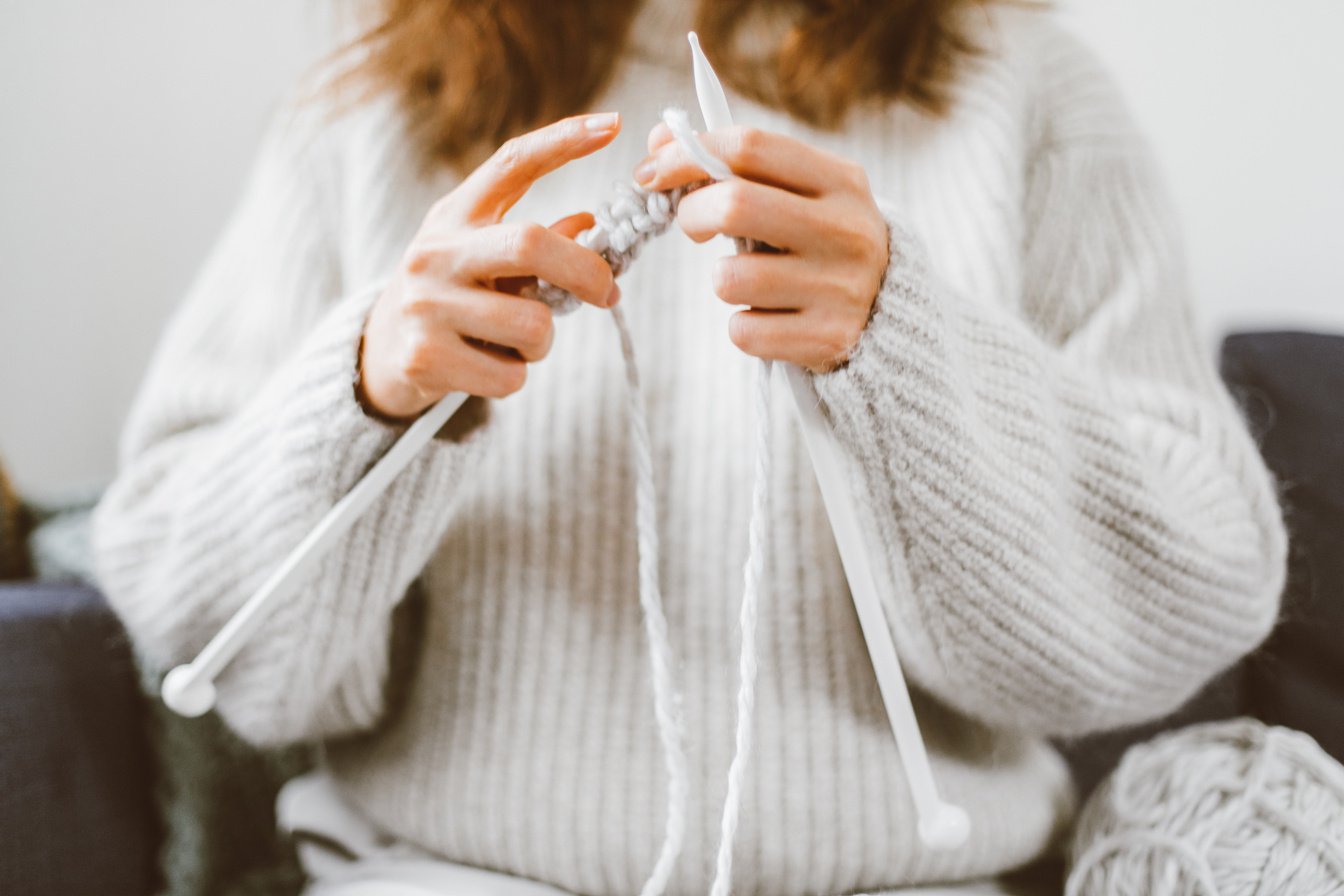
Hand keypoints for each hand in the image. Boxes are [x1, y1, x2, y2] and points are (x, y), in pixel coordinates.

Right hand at [360, 113, 623, 419]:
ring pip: (533, 325)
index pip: (512, 163)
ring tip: (515, 343)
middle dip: (586, 272)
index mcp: (455, 215)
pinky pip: (511, 375)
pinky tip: (487, 367)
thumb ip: (534, 244)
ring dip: (543, 342)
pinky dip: (515, 376)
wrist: (382, 355)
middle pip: (532, 244)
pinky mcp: (424, 356)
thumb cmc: (452, 299)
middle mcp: (435, 251)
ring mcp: (425, 303)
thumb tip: (588, 224)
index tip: (612, 126)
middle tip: (608, 293)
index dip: (563, 141)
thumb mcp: (484, 260)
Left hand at [634, 123, 888, 371]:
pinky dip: (743, 327)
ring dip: (722, 280)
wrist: (890, 317)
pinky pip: (744, 332)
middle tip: (689, 224)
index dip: (687, 153)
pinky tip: (771, 318)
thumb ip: (736, 165)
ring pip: (730, 279)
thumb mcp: (800, 194)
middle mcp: (847, 230)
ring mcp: (841, 288)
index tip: (652, 172)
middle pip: (735, 205)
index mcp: (841, 180)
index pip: (749, 146)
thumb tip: (658, 142)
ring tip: (748, 280)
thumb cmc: (821, 244)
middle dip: (691, 213)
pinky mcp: (828, 339)